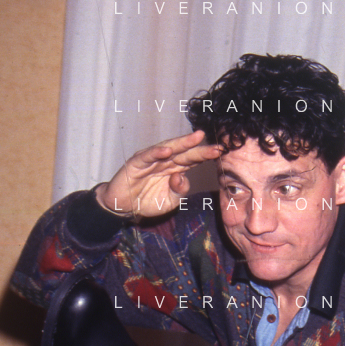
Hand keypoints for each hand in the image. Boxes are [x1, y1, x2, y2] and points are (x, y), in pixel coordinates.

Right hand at [95, 130, 222, 217]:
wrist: (123, 207)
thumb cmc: (147, 201)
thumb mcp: (170, 201)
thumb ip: (180, 190)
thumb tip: (182, 177)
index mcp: (174, 168)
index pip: (193, 160)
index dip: (206, 155)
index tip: (221, 152)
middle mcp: (164, 161)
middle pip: (185, 152)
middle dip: (200, 148)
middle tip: (216, 144)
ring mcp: (151, 160)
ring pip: (168, 149)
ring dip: (182, 143)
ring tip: (197, 138)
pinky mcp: (136, 163)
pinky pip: (148, 156)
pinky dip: (157, 153)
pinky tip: (167, 150)